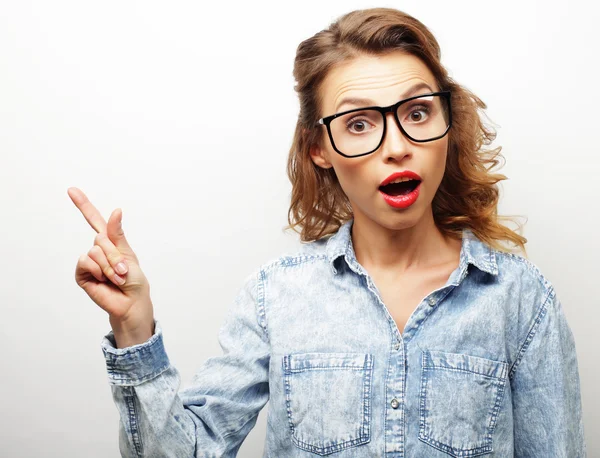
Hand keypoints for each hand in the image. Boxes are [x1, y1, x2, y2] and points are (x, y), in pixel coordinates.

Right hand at [68, 187, 153, 344]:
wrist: (130, 302)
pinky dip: (98, 271)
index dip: (83, 204)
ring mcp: (89, 261)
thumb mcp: (128, 254)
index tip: (71, 190)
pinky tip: (103, 280)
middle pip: (101, 238)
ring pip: (95, 251)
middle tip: (123, 270)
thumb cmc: (134, 280)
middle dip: (115, 255)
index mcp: (111, 241)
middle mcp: (98, 249)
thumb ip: (117, 234)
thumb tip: (116, 210)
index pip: (94, 219)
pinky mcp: (82, 273)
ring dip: (109, 266)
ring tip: (116, 278)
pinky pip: (85, 262)